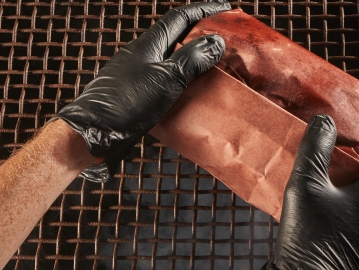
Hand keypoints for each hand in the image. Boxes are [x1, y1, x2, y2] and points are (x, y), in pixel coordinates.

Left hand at [54, 0, 230, 181]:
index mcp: (149, 44)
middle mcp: (142, 54)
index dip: (204, 10)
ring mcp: (137, 72)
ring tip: (211, 63)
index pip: (180, 17)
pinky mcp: (136, 91)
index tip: (225, 8)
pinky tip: (189, 88)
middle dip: (199, 32)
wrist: (95, 130)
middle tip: (222, 36)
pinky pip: (165, 77)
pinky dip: (181, 77)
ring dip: (191, 56)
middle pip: (175, 35)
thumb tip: (216, 41)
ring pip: (170, 57)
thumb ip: (192, 59)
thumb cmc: (128, 103)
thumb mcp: (167, 78)